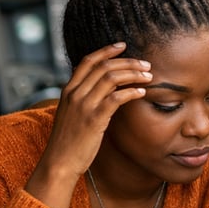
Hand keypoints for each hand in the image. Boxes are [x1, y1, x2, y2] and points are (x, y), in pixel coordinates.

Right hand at [26, 42, 152, 207]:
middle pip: (103, 66)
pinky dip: (131, 91)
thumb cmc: (69, 141)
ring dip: (133, 74)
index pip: (88, 61)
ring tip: (149, 76)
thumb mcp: (72, 114)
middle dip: (128, 62)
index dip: (106, 51)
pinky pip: (116, 98)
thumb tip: (104, 91)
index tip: (122, 45)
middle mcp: (74, 93)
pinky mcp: (94, 119)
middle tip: (146, 64)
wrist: (59, 161)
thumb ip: (84, 100)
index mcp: (68, 90)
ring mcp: (83, 105)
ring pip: (111, 78)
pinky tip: (142, 92)